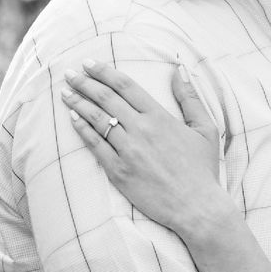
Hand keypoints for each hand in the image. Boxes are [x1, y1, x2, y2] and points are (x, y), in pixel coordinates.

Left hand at [61, 63, 230, 239]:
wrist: (197, 207)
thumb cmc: (203, 169)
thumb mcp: (206, 129)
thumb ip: (190, 98)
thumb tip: (179, 70)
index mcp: (160, 117)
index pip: (126, 86)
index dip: (104, 72)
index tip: (89, 64)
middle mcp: (141, 130)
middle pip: (106, 99)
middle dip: (85, 83)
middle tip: (70, 74)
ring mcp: (128, 151)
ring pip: (97, 119)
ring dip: (78, 103)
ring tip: (65, 93)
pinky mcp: (119, 172)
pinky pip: (95, 146)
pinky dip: (82, 130)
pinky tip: (72, 119)